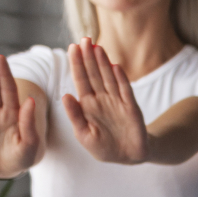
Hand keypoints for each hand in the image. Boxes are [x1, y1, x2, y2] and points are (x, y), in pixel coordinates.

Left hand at [62, 38, 149, 164]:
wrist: (128, 157)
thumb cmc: (103, 147)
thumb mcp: (84, 135)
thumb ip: (75, 116)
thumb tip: (65, 96)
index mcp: (87, 105)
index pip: (81, 80)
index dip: (77, 64)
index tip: (73, 48)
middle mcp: (102, 99)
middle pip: (94, 74)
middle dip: (89, 57)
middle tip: (85, 39)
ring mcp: (117, 101)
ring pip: (108, 78)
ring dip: (103, 63)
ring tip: (97, 47)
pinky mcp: (131, 108)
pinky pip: (125, 90)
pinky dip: (121, 79)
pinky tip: (115, 67)